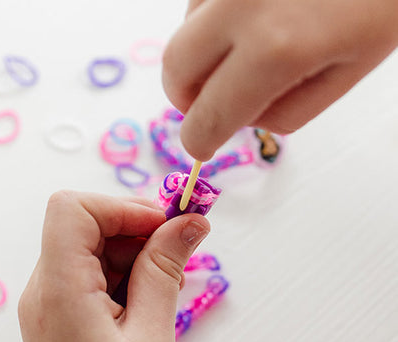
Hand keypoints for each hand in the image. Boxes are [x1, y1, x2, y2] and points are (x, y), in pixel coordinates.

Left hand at [18, 191, 209, 341]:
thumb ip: (165, 269)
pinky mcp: (53, 322)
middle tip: (180, 260)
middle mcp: (40, 292)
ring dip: (130, 258)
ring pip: (85, 251)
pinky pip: (83, 279)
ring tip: (164, 295)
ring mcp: (43, 308)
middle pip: (81, 227)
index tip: (167, 230)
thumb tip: (189, 220)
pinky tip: (145, 308)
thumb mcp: (152, 335)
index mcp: (58, 291)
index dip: (122, 208)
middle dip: (133, 232)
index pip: (73, 209)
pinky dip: (118, 280)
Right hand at [162, 0, 397, 159]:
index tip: (200, 145)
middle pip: (174, 66)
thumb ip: (288, 111)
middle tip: (210, 103)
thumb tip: (242, 116)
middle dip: (185, 96)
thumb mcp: (348, 71)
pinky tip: (251, 14)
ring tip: (244, 48)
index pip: (208, 114)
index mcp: (276, 48)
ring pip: (185, 27)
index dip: (199, 139)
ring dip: (201, 51)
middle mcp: (241, 4)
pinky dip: (214, 18)